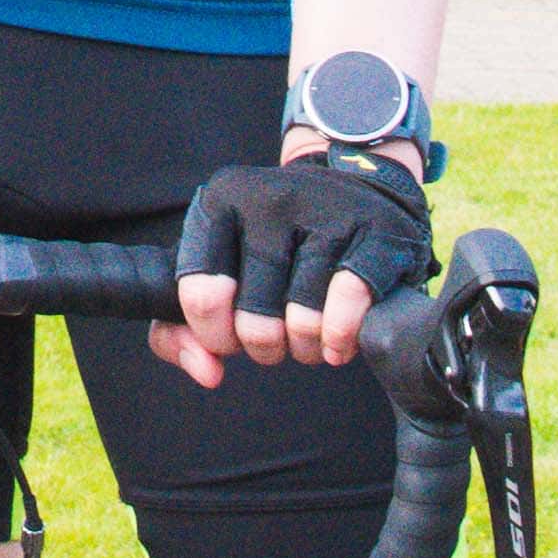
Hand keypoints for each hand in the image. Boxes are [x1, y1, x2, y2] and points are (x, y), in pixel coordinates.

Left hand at [160, 140, 435, 385]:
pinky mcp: (377, 233)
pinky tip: (339, 340)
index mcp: (220, 202)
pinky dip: (341, 338)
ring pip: (304, 321)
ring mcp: (327, 212)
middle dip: (264, 347)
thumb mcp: (217, 266)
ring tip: (308, 333)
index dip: (216, 335)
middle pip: (254, 320)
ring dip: (306, 348)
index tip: (229, 336)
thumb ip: (180, 329)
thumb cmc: (275, 244)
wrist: (358, 184)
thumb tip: (206, 372)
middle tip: (276, 336)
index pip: (201, 295)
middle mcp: (270, 199)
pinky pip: (350, 306)